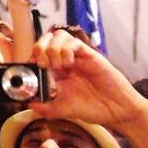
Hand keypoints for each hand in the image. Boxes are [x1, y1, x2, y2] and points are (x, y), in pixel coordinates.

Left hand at [29, 30, 147, 131]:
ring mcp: (79, 57)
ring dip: (53, 48)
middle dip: (40, 47)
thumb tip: (30, 105)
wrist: (117, 111)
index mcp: (58, 70)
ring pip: (60, 36)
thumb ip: (47, 108)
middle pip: (47, 38)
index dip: (32, 55)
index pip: (40, 52)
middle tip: (42, 64)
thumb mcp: (65, 110)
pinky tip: (69, 64)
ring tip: (57, 65)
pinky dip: (67, 50)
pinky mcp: (91, 56)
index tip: (31, 66)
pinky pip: (75, 43)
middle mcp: (66, 60)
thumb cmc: (93, 108)